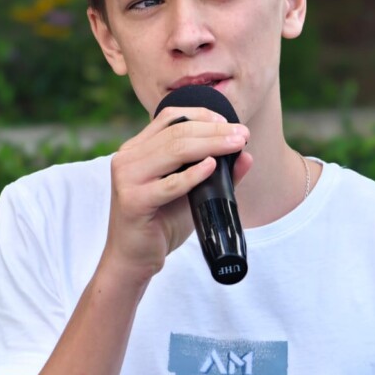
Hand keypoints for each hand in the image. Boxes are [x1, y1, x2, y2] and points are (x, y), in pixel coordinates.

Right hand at [102, 106, 250, 282]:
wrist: (133, 259)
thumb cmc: (160, 225)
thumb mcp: (191, 195)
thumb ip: (216, 175)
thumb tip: (247, 155)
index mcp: (137, 150)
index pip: (169, 117)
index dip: (202, 115)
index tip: (229, 122)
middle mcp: (127, 158)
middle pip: (176, 132)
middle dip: (214, 130)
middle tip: (242, 134)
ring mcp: (127, 178)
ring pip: (174, 151)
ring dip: (210, 145)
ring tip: (236, 145)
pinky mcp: (133, 201)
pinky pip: (168, 185)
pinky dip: (193, 175)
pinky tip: (212, 167)